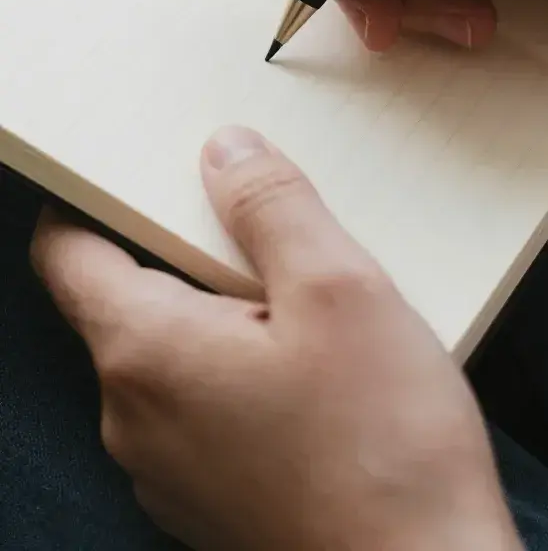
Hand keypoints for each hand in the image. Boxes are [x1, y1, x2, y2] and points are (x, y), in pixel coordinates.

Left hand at [32, 126, 520, 550]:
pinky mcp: (205, 494)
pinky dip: (232, 371)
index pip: (65, 254)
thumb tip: (224, 149)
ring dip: (217, 316)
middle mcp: (133, 415)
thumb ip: (270, 207)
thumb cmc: (384, 450)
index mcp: (145, 351)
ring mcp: (165, 465)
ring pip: (166, 354)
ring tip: (302, 311)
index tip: (137, 176)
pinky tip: (308, 376)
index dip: (89, 201)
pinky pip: (196, 405)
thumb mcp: (339, 290)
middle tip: (264, 238)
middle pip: (123, 299)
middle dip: (184, 256)